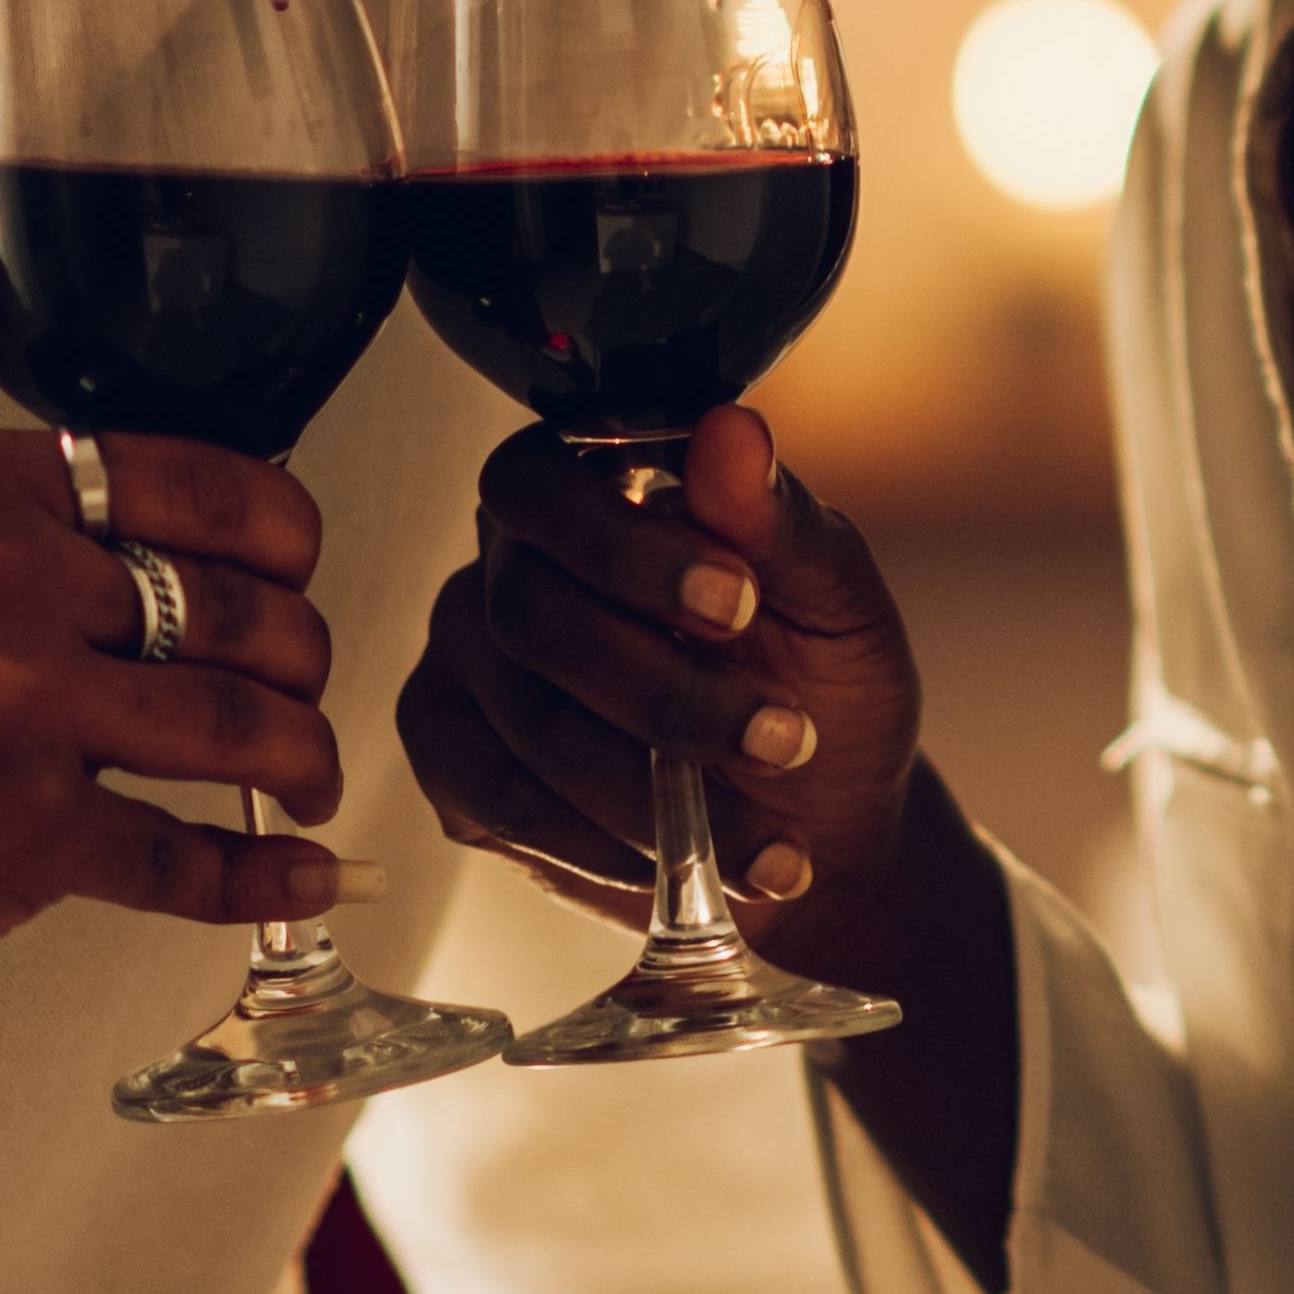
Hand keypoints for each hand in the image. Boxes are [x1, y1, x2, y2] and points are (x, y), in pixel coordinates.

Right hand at [0, 430, 346, 1002]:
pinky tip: (299, 872)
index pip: (195, 481)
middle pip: (237, 609)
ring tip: (304, 774)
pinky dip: (261, 874)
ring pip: (237, 724)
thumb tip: (176, 553)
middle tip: (298, 683)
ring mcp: (19, 713)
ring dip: (298, 755)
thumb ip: (23, 530)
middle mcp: (1, 586)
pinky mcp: (25, 835)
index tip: (299, 561)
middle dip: (298, 656)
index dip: (282, 531)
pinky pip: (186, 857)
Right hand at [407, 410, 931, 937]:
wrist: (825, 825)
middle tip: (781, 741)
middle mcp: (511, 564)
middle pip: (533, 614)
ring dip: (658, 793)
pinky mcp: (456, 763)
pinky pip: (507, 802)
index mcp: (595, 489)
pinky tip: (689, 863)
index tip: (735, 607)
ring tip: (768, 837)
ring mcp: (470, 663)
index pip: (542, 482)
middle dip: (666, 694)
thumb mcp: (838, 606)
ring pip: (531, 723)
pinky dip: (608, 844)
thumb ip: (780, 523)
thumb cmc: (828, 691)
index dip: (624, 549)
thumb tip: (731, 429)